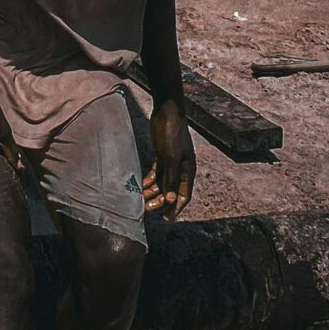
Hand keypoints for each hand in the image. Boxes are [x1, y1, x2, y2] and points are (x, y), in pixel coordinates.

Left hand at [142, 97, 194, 220]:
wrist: (167, 112)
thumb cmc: (172, 133)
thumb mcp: (170, 157)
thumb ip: (171, 179)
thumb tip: (171, 200)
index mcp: (188, 170)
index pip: (184, 195)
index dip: (176, 208)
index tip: (166, 218)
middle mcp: (181, 169)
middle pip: (171, 190)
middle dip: (160, 201)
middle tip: (146, 209)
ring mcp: (171, 162)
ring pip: (162, 183)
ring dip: (152, 192)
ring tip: (140, 200)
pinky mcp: (162, 156)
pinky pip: (156, 174)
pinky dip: (149, 181)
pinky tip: (140, 187)